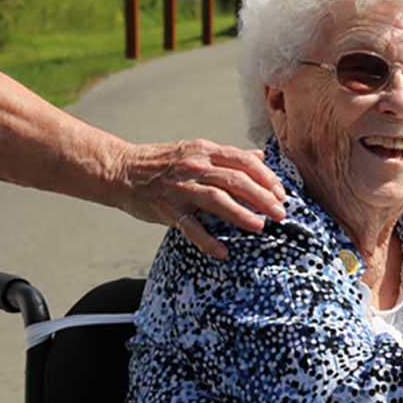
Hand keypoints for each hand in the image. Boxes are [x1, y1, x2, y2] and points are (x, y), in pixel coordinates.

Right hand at [114, 139, 286, 258]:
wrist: (121, 170)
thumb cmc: (162, 163)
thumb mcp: (197, 151)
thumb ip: (228, 156)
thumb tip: (261, 156)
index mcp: (205, 151)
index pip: (244, 161)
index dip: (266, 177)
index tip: (281, 193)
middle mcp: (195, 166)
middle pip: (235, 180)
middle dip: (262, 197)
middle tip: (280, 213)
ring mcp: (180, 188)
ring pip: (216, 199)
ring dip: (240, 214)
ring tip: (259, 227)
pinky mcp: (166, 209)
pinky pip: (189, 227)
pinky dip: (206, 240)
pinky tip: (222, 252)